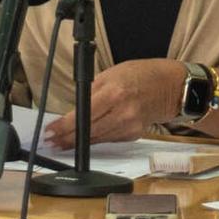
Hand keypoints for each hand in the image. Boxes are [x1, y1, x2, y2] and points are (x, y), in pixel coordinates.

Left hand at [45, 59, 185, 147]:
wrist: (168, 87)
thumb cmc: (138, 75)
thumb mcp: (109, 74)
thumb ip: (91, 93)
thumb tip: (73, 110)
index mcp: (114, 93)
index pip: (84, 115)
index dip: (64, 126)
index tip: (51, 130)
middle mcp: (123, 113)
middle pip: (88, 131)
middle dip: (66, 138)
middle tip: (50, 141)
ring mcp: (130, 126)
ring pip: (97, 139)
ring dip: (77, 142)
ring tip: (60, 143)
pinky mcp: (133, 135)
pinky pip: (108, 139)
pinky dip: (94, 139)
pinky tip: (82, 140)